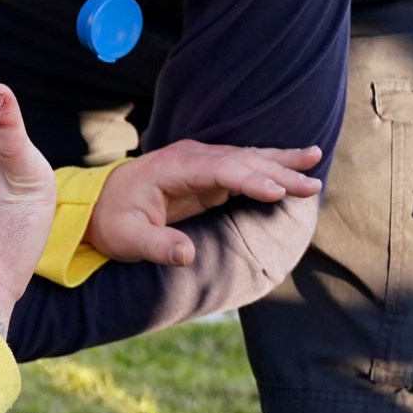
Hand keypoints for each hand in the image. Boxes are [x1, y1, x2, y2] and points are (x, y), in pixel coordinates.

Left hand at [85, 140, 322, 266]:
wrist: (98, 205)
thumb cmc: (112, 222)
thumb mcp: (126, 239)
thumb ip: (156, 246)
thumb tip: (187, 255)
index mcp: (172, 168)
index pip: (218, 169)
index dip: (249, 179)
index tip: (277, 190)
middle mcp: (190, 157)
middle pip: (241, 160)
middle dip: (278, 171)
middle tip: (311, 183)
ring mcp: (200, 161)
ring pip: (248, 158)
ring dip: (281, 162)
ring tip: (315, 160)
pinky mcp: (207, 171)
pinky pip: (244, 166)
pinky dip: (270, 165)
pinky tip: (295, 164)